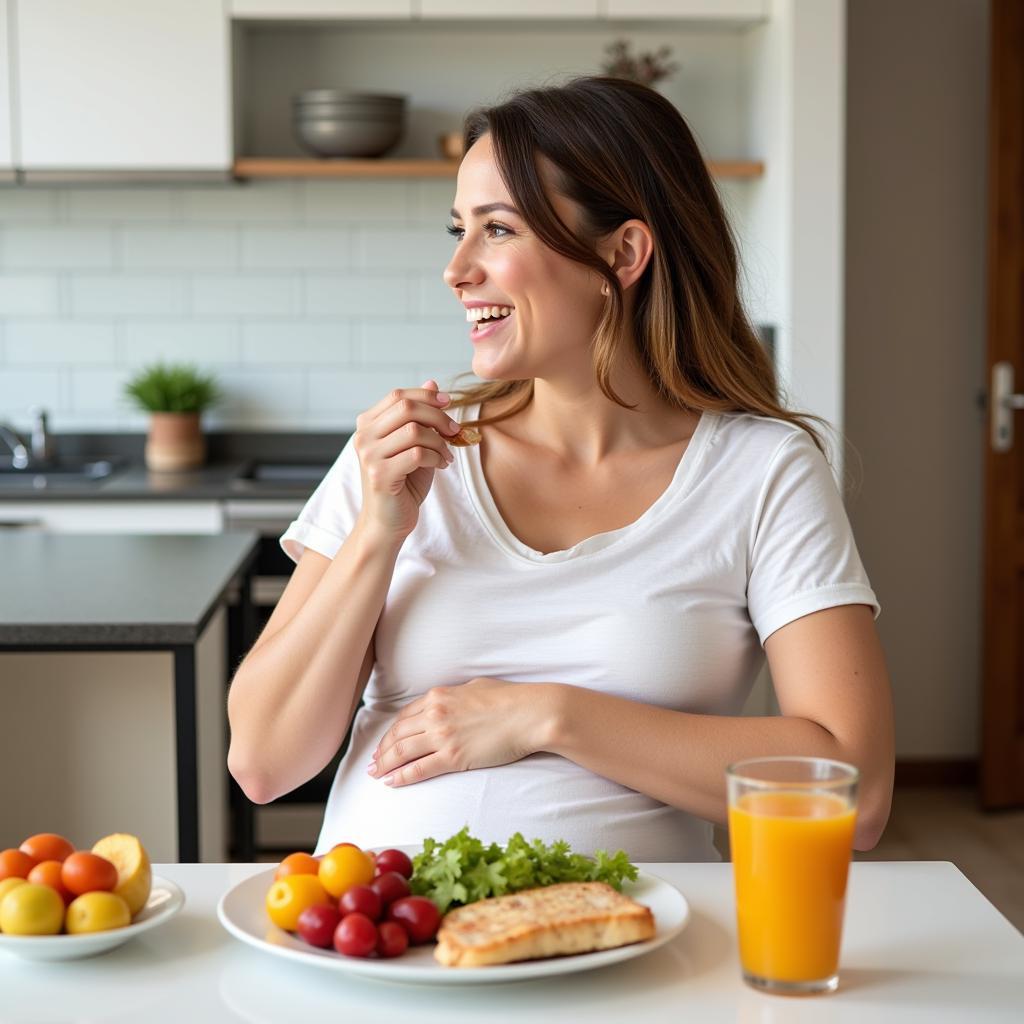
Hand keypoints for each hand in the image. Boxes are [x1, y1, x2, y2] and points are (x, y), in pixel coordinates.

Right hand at [352, 379, 463, 540]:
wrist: (388, 522)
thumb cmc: (403, 483)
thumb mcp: (414, 444)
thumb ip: (420, 416)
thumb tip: (433, 383)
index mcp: (367, 424)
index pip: (397, 396)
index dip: (426, 395)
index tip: (449, 402)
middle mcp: (363, 436)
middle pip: (406, 408)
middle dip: (438, 416)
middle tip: (455, 430)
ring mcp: (368, 456)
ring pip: (415, 431)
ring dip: (440, 442)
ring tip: (447, 454)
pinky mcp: (379, 475)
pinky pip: (417, 454)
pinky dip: (436, 457)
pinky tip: (441, 465)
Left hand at [368, 678, 547, 786]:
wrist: (530, 714)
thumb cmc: (510, 699)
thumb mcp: (475, 688)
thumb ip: (456, 696)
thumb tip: (450, 702)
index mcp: (439, 696)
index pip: (404, 716)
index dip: (391, 732)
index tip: (384, 743)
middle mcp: (435, 714)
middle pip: (398, 734)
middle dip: (382, 750)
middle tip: (373, 763)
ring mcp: (442, 736)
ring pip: (402, 752)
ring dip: (385, 764)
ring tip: (376, 774)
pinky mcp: (453, 757)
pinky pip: (418, 769)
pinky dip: (401, 776)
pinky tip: (392, 782)